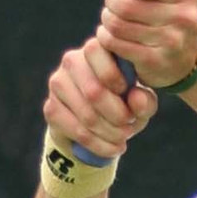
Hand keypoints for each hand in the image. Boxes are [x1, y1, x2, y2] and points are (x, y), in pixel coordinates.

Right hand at [43, 34, 157, 159]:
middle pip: (94, 91)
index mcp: (96, 48)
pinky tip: (112, 148)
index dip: (117, 79)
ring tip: (123, 139)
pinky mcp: (51, 108)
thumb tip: (136, 99)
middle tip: (129, 126)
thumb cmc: (124, 105)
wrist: (98, 127)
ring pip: (87, 115)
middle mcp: (72, 61)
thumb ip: (145, 100)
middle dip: (118, 116)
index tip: (129, 96)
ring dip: (110, 134)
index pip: (97, 51)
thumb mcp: (141, 102)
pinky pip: (76, 131)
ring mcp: (58, 84)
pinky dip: (99, 145)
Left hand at [95, 0, 196, 88]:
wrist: (187, 59)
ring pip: (118, 25)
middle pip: (126, 5)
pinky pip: (117, 44)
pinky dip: (106, 38)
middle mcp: (184, 16)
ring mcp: (172, 41)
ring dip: (106, 20)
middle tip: (111, 6)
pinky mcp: (156, 61)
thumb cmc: (167, 15)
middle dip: (111, 3)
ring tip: (110, 19)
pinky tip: (109, 35)